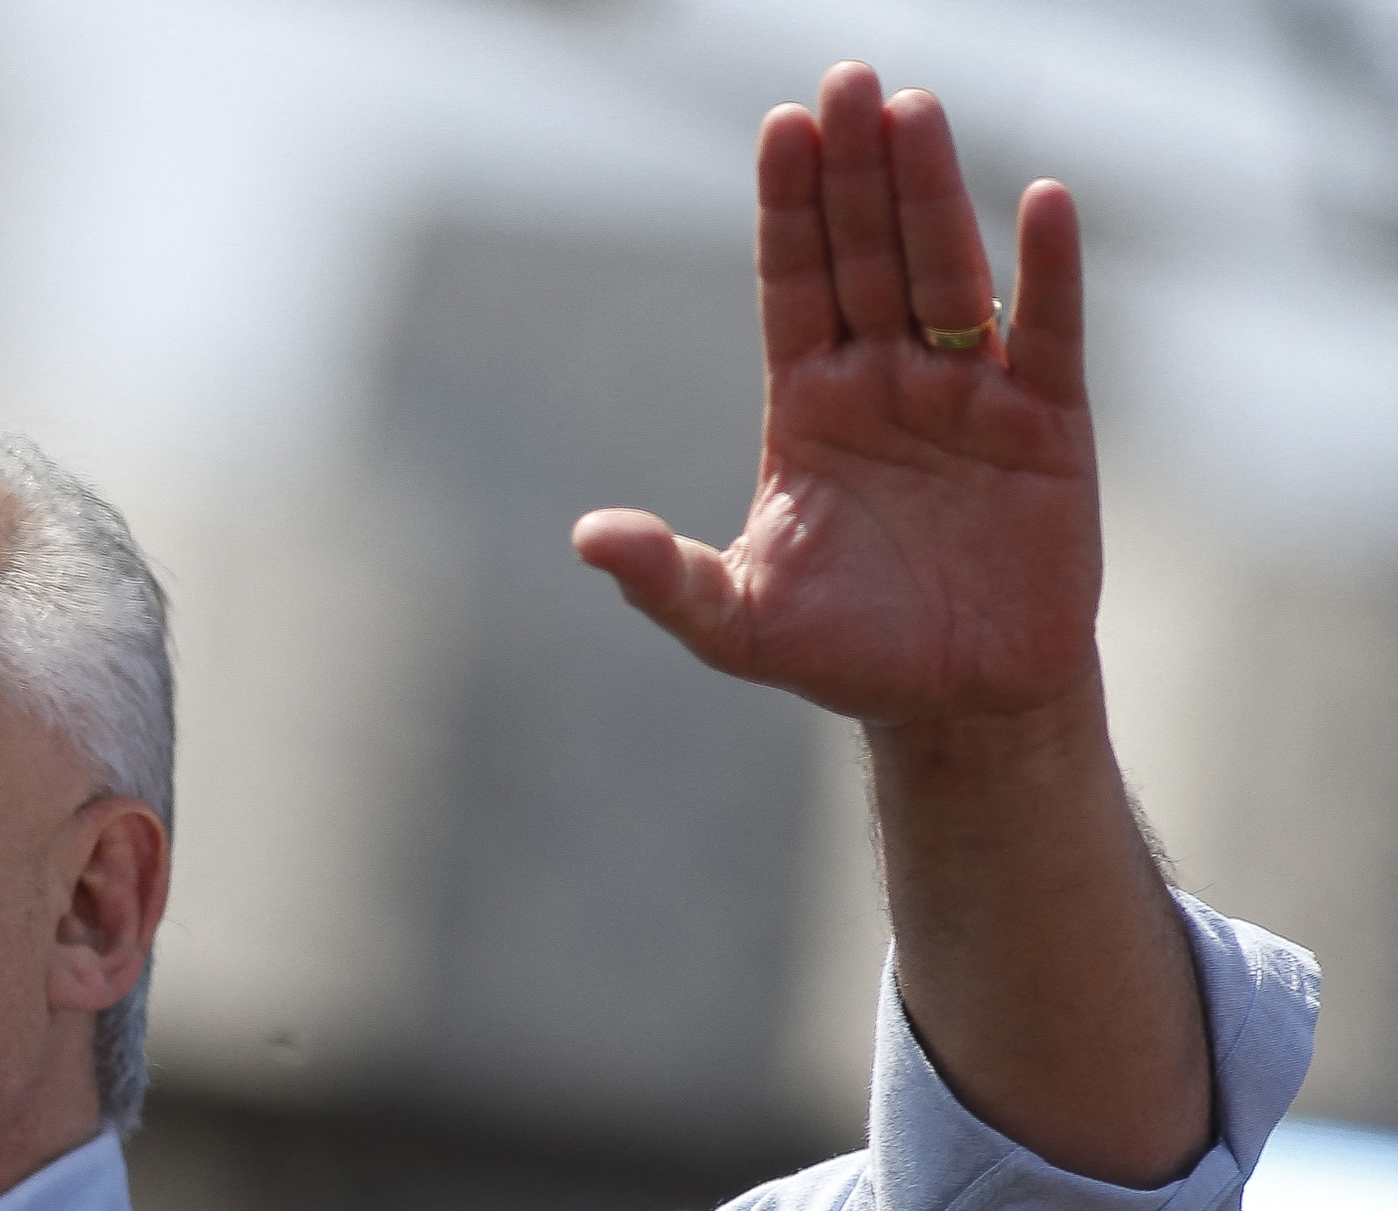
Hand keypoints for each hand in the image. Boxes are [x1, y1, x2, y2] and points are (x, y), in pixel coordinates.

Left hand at [573, 61, 1098, 730]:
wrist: (955, 704)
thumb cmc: (841, 654)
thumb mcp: (738, 625)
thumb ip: (667, 579)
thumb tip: (587, 538)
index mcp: (809, 404)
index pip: (793, 282)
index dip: (788, 207)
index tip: (781, 126)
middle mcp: (886, 379)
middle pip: (867, 254)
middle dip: (856, 171)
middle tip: (849, 78)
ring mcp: (968, 393)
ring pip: (948, 273)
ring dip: (933, 195)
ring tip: (918, 111)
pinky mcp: (1046, 424)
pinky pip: (1050, 333)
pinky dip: (1049, 272)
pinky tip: (1044, 203)